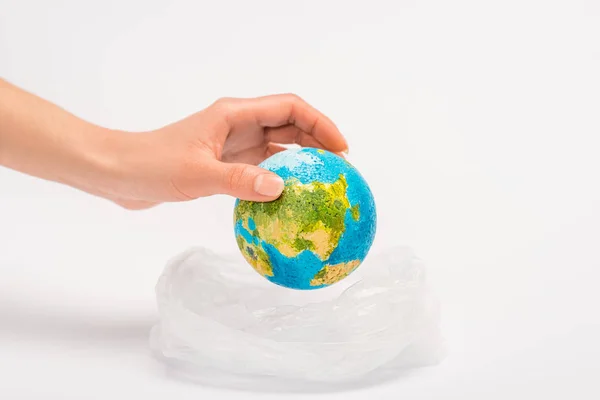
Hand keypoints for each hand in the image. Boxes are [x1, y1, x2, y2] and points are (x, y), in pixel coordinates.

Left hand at [92, 95, 347, 209]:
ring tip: (324, 184)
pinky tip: (290, 197)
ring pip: (278, 146)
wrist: (118, 172)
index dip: (320, 123)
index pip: (289, 107)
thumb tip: (281, 187)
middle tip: (340, 170)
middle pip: (290, 124)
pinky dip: (279, 179)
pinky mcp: (224, 164)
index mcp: (234, 114)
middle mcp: (237, 125)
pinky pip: (261, 168)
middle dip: (318, 142)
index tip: (341, 148)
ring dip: (301, 161)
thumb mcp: (197, 174)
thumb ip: (238, 180)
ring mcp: (232, 145)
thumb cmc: (151, 165)